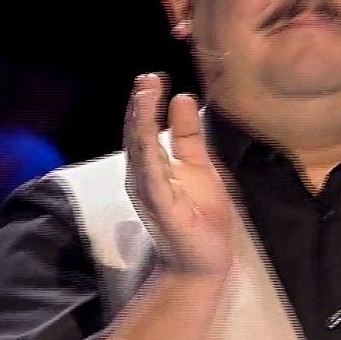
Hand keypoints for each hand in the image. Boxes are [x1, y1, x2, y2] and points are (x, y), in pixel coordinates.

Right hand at [125, 73, 234, 278]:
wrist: (204, 262)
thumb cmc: (201, 216)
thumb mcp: (198, 165)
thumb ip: (187, 134)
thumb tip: (181, 97)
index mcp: (153, 165)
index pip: (144, 128)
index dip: (146, 103)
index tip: (152, 78)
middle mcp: (143, 176)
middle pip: (136, 135)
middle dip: (139, 106)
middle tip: (146, 79)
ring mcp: (149, 191)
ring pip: (139, 151)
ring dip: (139, 122)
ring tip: (144, 94)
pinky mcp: (160, 207)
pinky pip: (152, 177)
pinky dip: (149, 155)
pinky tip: (148, 134)